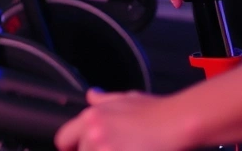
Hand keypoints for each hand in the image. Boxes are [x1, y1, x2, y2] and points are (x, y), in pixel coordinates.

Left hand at [56, 89, 184, 150]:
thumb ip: (103, 100)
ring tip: (127, 147)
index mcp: (91, 118)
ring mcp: (107, 150)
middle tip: (114, 147)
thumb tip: (91, 95)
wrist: (177, 122)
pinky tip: (134, 150)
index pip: (63, 139)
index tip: (77, 150)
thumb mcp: (125, 98)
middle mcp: (94, 135)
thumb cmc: (156, 110)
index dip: (70, 147)